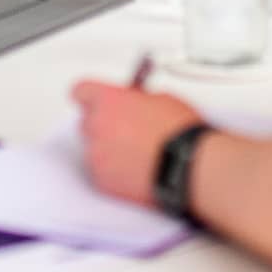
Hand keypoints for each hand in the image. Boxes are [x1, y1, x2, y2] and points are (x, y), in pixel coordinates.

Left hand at [71, 79, 202, 204]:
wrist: (191, 167)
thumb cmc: (181, 133)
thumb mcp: (162, 99)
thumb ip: (137, 99)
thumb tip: (135, 103)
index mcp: (107, 99)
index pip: (81, 91)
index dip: (89, 97)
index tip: (93, 102)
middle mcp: (96, 124)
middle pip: (87, 122)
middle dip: (103, 127)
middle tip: (126, 134)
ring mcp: (97, 153)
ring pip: (94, 149)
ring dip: (109, 151)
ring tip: (138, 158)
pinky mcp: (103, 179)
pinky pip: (102, 173)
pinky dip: (115, 174)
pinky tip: (137, 173)